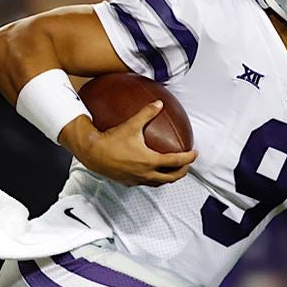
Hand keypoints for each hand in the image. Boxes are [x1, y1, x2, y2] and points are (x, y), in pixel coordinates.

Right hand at [60, 100, 197, 186]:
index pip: (175, 162)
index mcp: (150, 161)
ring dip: (169, 177)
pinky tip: (152, 173)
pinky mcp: (128, 182)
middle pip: (171, 177)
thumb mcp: (131, 125)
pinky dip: (154, 179)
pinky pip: (146, 183)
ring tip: (173, 171)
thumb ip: (146, 113)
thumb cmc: (111, 140)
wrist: (92, 153)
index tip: (194, 153)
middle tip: (187, 164)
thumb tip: (159, 103)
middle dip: (182, 171)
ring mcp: (137, 180)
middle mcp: (146, 174)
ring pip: (159, 183)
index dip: (188, 158)